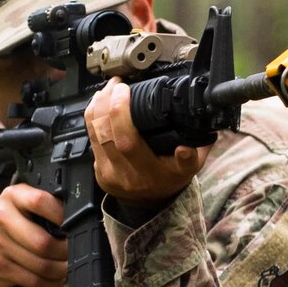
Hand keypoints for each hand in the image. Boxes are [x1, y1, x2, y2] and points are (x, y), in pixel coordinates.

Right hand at [0, 183, 67, 286]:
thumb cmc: (12, 225)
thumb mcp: (23, 205)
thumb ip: (45, 206)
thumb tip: (78, 218)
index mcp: (12, 197)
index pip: (40, 202)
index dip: (63, 216)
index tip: (75, 226)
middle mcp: (1, 218)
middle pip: (44, 242)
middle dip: (66, 252)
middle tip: (75, 253)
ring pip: (42, 265)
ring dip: (61, 270)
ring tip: (66, 266)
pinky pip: (34, 280)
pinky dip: (51, 283)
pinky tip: (56, 278)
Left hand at [85, 77, 208, 207]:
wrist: (150, 203)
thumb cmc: (170, 179)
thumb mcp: (189, 168)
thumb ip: (193, 149)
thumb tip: (198, 127)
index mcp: (150, 173)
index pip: (129, 144)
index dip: (123, 115)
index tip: (130, 92)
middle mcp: (126, 174)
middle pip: (108, 133)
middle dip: (110, 102)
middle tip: (120, 83)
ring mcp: (108, 173)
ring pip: (95, 132)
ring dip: (99, 104)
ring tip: (111, 86)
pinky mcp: (97, 169)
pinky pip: (89, 137)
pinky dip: (94, 114)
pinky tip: (102, 101)